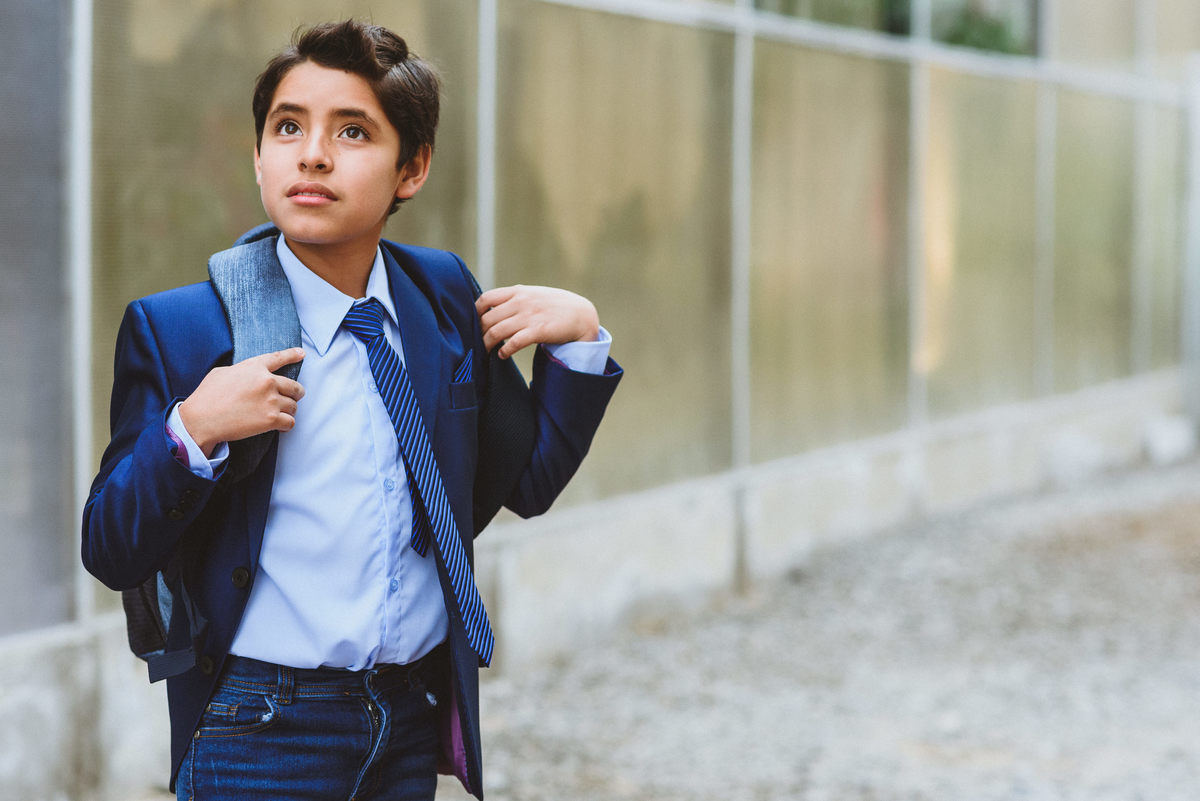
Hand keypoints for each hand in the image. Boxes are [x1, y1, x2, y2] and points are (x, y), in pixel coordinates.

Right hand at [177, 348, 305, 455]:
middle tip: (291, 399)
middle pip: (295, 386)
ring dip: (288, 410)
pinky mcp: (271, 419)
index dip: (292, 355)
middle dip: (295, 394)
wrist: (201, 419)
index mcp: (254, 367)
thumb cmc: (207, 396)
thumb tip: (249, 375)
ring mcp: (270, 400)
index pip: (279, 358)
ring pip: (294, 406)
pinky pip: (290, 422)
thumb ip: (241, 371)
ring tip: (279, 414)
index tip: (301, 353)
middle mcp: (266, 381)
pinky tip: (280, 426)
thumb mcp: (222, 373)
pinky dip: (287, 424)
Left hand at [476, 285, 598, 359]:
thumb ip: (515, 298)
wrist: (582, 315)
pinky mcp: (538, 331)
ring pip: (496, 331)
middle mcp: (521, 302)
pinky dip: (504, 350)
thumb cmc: (556, 306)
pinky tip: (502, 354)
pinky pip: (513, 342)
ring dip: (487, 344)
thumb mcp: (533, 295)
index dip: (475, 312)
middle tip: (478, 342)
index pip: (486, 299)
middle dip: (479, 333)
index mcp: (518, 292)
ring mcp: (529, 317)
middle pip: (487, 318)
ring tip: (487, 351)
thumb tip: (493, 308)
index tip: (474, 323)